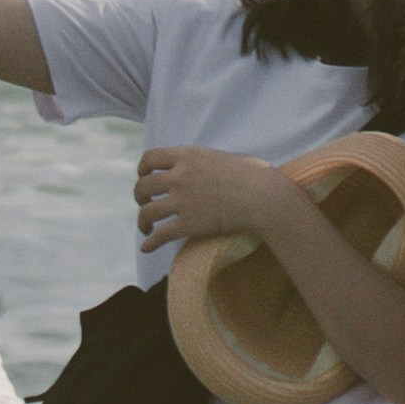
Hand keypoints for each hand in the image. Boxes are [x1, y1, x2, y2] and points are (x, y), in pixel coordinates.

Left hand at [135, 146, 309, 254]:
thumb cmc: (253, 176)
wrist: (264, 198)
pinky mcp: (189, 224)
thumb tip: (195, 166)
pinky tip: (146, 247)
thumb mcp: (221, 157)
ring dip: (142, 220)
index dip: (142, 168)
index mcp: (187, 156)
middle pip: (143, 186)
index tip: (144, 176)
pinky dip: (150, 243)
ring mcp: (183, 200)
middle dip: (140, 196)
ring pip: (147, 212)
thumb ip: (201, 160)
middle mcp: (180, 176)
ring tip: (146, 227)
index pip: (150, 158)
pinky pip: (160, 235)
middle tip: (145, 203)